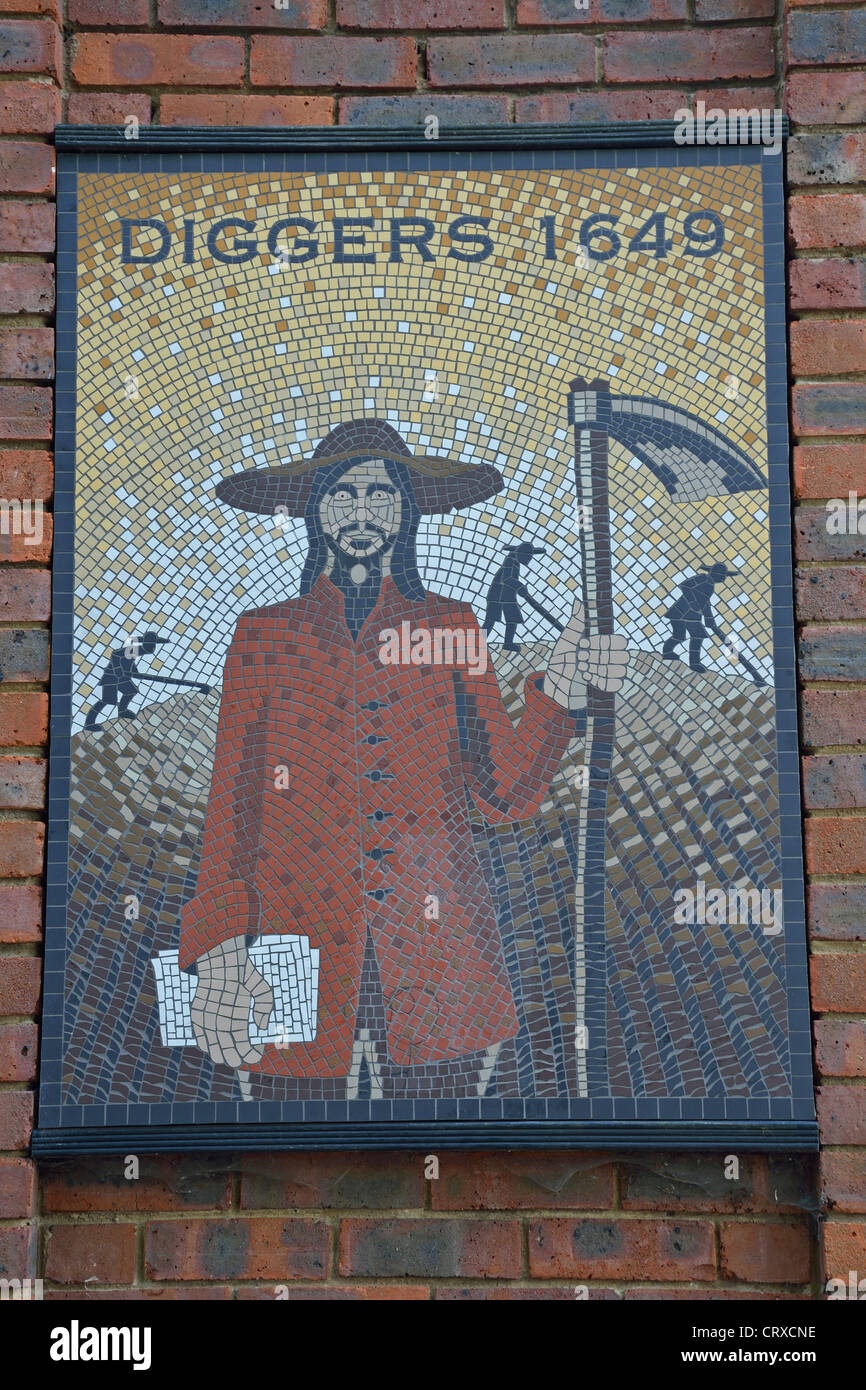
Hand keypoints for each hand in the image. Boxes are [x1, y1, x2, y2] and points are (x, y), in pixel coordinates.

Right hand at [190, 937, 273, 1067]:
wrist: (219, 958)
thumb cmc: (244, 973)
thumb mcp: (262, 986)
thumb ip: (266, 1007)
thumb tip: (262, 1027)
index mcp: (236, 1017)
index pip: (245, 1051)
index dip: (253, 1055)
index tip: (258, 1049)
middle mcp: (219, 1022)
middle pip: (229, 1058)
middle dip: (240, 1058)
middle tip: (248, 1050)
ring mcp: (205, 1021)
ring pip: (214, 1054)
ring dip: (225, 1054)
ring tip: (235, 1045)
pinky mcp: (196, 1017)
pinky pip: (201, 1043)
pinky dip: (211, 1047)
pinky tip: (221, 1040)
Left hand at [543, 598, 628, 708]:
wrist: (554, 681)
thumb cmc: (560, 658)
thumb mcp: (567, 638)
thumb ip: (576, 621)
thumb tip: (578, 602)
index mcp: (604, 644)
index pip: (620, 641)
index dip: (604, 642)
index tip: (583, 642)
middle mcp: (610, 658)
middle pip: (623, 656)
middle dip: (600, 657)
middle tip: (580, 657)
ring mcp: (610, 674)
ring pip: (621, 671)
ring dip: (600, 669)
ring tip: (581, 668)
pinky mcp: (606, 687)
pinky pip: (617, 685)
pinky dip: (603, 682)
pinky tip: (587, 678)